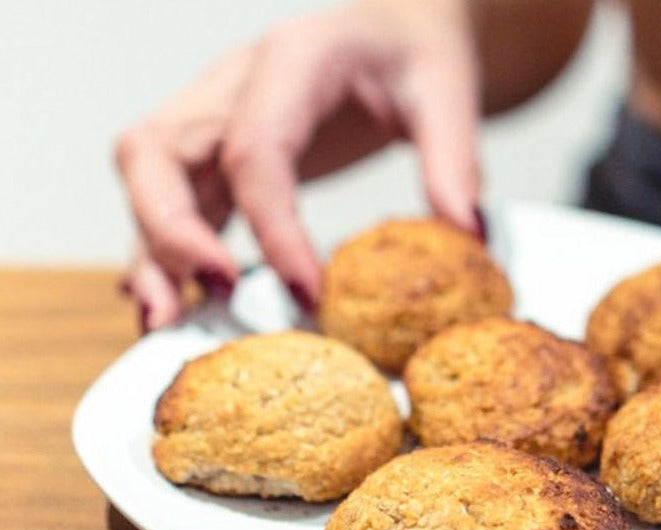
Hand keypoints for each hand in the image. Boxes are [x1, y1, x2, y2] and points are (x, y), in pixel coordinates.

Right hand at [115, 0, 481, 331]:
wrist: (394, 30)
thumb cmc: (412, 53)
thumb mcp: (447, 92)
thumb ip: (454, 160)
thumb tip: (466, 233)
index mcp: (294, 60)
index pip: (257, 147)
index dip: (273, 226)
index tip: (308, 291)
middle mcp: (234, 83)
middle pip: (158, 152)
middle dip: (171, 231)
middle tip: (217, 296)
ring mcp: (213, 115)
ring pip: (146, 177)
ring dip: (152, 250)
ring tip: (170, 321)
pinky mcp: (214, 150)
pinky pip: (168, 198)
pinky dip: (165, 250)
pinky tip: (176, 301)